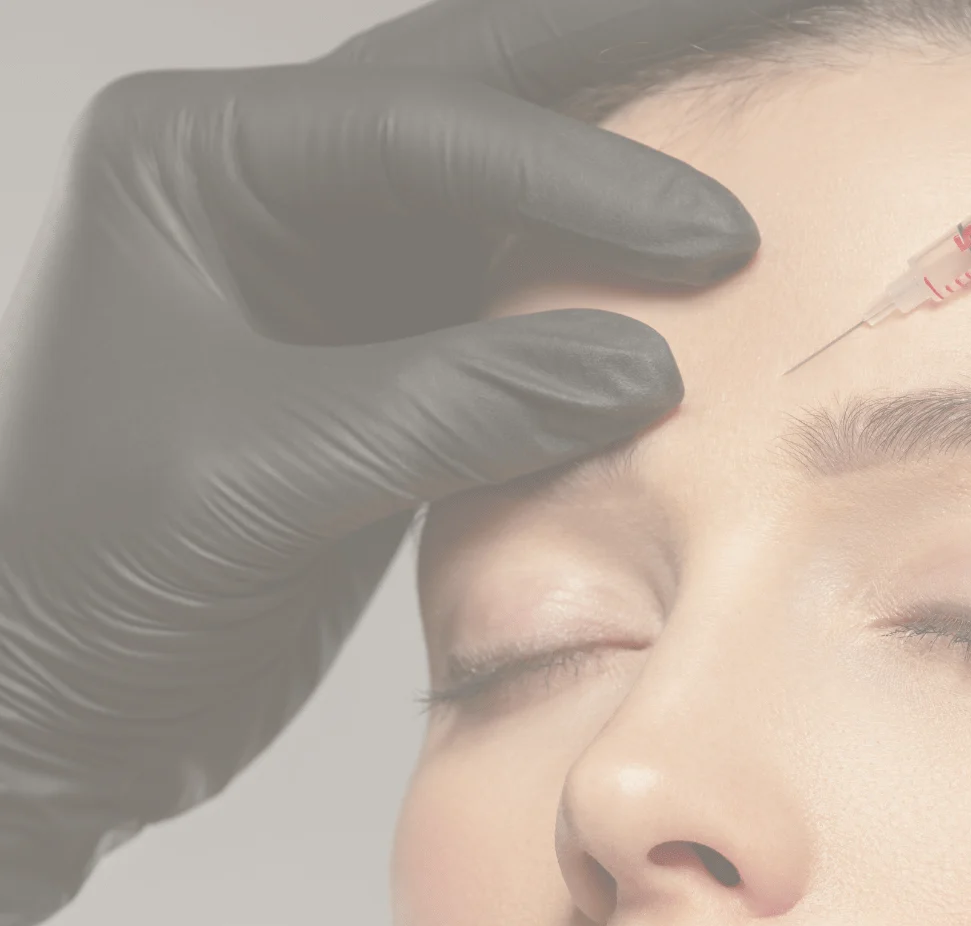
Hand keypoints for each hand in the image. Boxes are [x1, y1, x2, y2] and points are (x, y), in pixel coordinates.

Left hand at [0, 0, 794, 925]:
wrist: (61, 699)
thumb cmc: (97, 579)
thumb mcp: (269, 476)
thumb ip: (459, 404)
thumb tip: (648, 366)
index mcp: (197, 164)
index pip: (425, 131)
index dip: (588, 175)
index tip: (718, 234)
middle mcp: (265, 192)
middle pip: (478, 100)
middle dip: (630, 75)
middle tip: (781, 44)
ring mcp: (327, 278)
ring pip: (505, 202)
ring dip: (623, 189)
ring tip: (751, 156)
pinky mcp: (377, 370)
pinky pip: (508, 314)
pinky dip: (594, 310)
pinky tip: (678, 296)